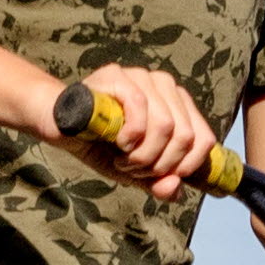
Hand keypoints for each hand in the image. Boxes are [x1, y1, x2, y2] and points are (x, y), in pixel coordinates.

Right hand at [47, 65, 217, 192]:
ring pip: (165, 125)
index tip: (161, 176)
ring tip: (123, 158)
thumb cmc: (100, 145)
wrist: (60, 126)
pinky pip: (140, 110)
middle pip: (185, 135)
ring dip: (143, 155)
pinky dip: (130, 137)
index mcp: (176, 104)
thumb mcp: (134, 171)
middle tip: (134, 168)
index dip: (186, 166)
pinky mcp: (118, 75)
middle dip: (159, 164)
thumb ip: (158, 181)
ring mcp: (141, 77)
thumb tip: (176, 190)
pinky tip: (116, 143)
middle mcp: (164, 85)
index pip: (204, 138)